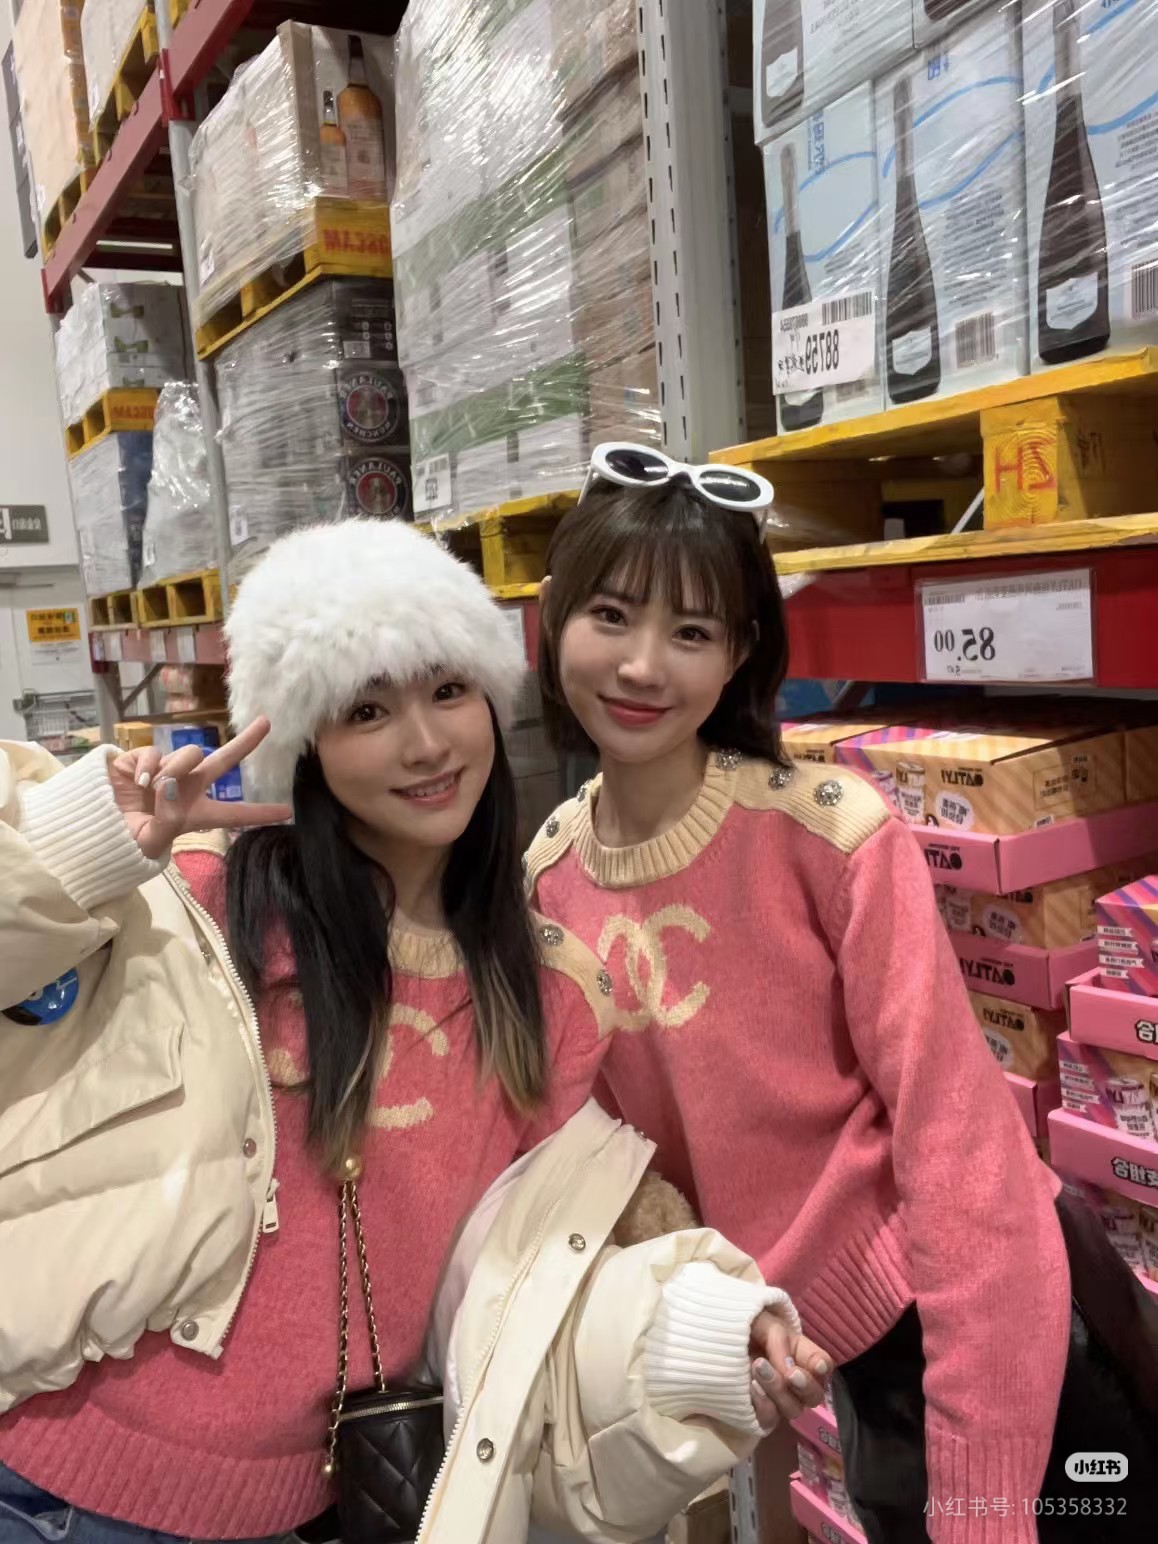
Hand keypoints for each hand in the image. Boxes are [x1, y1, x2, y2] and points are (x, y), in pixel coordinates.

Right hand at [109, 717, 291, 858]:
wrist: (94, 824)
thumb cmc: (126, 839)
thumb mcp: (150, 842)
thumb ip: (166, 821)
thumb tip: (172, 788)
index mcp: (197, 813)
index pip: (234, 814)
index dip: (260, 813)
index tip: (286, 812)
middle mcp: (188, 788)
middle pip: (223, 761)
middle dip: (246, 741)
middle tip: (266, 722)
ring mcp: (168, 770)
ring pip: (189, 756)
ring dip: (176, 770)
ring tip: (153, 788)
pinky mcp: (144, 758)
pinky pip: (156, 753)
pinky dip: (148, 766)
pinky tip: (137, 780)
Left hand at [749, 1311, 831, 1431]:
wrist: (714, 1341)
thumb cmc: (744, 1327)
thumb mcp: (764, 1323)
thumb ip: (780, 1342)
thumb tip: (789, 1371)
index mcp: (800, 1355)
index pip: (823, 1365)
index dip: (822, 1367)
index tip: (817, 1365)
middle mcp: (794, 1382)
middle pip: (814, 1396)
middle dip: (804, 1385)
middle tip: (790, 1373)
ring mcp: (778, 1401)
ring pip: (793, 1409)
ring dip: (778, 1389)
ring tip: (757, 1367)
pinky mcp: (759, 1415)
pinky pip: (769, 1420)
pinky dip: (763, 1404)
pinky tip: (751, 1387)